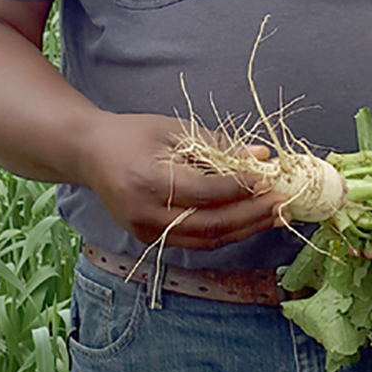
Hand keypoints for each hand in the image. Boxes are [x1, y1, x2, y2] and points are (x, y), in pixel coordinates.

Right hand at [77, 112, 284, 251]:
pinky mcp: (149, 240)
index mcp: (149, 182)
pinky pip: (195, 242)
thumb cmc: (131, 134)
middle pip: (210, 224)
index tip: (269, 179)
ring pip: (206, 240)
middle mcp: (146, 214)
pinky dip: (225, 233)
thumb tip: (262, 155)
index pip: (206, 193)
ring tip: (274, 215)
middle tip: (283, 203)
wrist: (88, 152)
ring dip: (245, 229)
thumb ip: (217, 145)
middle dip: (251, 215)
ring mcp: (146, 232)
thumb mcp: (173, 130)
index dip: (240, 188)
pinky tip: (248, 220)